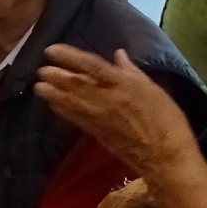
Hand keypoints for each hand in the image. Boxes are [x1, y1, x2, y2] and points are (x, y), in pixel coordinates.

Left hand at [37, 47, 196, 178]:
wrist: (166, 157)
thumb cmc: (167, 120)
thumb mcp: (154, 89)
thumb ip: (133, 71)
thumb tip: (118, 55)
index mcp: (123, 84)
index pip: (90, 65)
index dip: (69, 57)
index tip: (51, 50)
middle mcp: (106, 99)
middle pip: (75, 84)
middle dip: (55, 76)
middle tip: (40, 70)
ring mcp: (99, 118)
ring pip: (70, 102)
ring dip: (52, 94)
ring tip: (38, 86)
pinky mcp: (97, 134)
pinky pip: (75, 118)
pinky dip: (62, 110)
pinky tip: (53, 105)